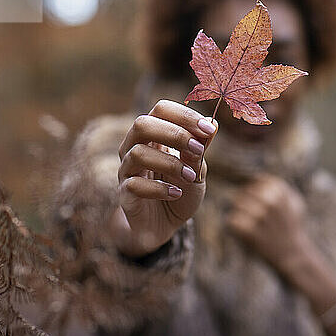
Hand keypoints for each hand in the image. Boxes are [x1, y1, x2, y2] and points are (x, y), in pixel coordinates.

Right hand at [111, 100, 217, 257]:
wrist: (165, 225)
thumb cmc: (180, 190)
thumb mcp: (197, 170)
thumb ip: (200, 150)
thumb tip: (211, 126)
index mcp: (153, 135)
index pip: (161, 110)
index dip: (184, 115)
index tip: (208, 130)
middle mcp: (134, 147)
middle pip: (141, 124)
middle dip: (174, 134)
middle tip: (198, 150)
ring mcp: (126, 171)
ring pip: (137, 153)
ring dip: (170, 163)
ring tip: (190, 176)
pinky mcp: (124, 194)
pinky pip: (135, 185)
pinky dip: (160, 189)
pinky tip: (177, 194)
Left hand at [227, 174, 335, 335]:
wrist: (304, 266)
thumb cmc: (299, 239)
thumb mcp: (294, 208)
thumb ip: (278, 191)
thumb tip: (255, 179)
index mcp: (283, 192)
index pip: (256, 182)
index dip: (254, 194)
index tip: (260, 206)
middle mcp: (272, 200)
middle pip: (242, 194)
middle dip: (245, 206)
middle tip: (255, 222)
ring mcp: (262, 216)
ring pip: (235, 207)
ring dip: (240, 219)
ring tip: (253, 231)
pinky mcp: (252, 233)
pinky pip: (232, 223)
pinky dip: (236, 231)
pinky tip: (248, 240)